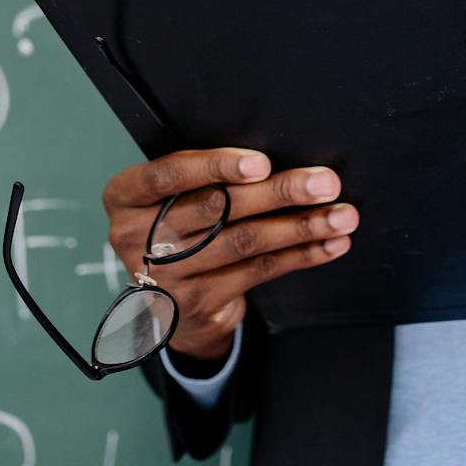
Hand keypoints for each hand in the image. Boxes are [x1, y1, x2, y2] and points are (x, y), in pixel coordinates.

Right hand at [101, 148, 353, 367]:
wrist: (168, 303)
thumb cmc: (179, 227)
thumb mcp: (174, 197)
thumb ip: (204, 177)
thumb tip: (274, 161)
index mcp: (125, 197)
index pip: (168, 174)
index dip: (217, 166)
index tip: (262, 163)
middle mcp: (134, 237)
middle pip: (216, 208)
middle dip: (279, 193)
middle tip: (325, 182)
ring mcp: (164, 276)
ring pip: (243, 242)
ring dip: (300, 226)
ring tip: (341, 215)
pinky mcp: (196, 303)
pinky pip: (257, 271)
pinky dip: (299, 255)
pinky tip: (328, 243)